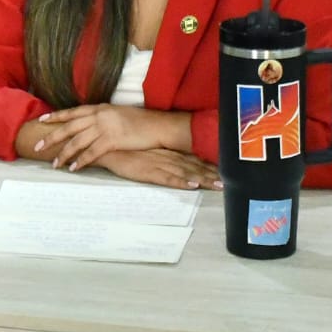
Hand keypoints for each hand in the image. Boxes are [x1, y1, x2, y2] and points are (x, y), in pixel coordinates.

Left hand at [33, 103, 177, 170]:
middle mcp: (98, 116)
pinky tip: (73, 168)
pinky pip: (92, 153)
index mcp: (98, 108)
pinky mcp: (112, 140)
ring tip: (54, 164)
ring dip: (64, 154)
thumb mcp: (117, 113)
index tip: (41, 120)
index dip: (56, 116)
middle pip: (69, 128)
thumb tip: (89, 123)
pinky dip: (81, 161)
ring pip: (77, 142)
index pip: (72, 112)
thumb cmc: (140, 121)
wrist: (158, 126)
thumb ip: (101, 117)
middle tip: (37, 146)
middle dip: (51, 137)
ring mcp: (105, 128)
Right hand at [93, 148, 220, 189]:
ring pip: (185, 173)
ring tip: (218, 185)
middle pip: (192, 166)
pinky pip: (167, 179)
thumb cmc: (121, 146)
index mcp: (164, 151)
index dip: (207, 164)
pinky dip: (180, 182)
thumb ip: (155, 151)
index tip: (224, 169)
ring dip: (202, 179)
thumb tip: (167, 156)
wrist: (103, 146)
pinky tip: (191, 185)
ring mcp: (157, 164)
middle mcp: (165, 156)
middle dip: (210, 174)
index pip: (190, 158)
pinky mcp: (147, 172)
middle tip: (228, 181)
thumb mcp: (141, 147)